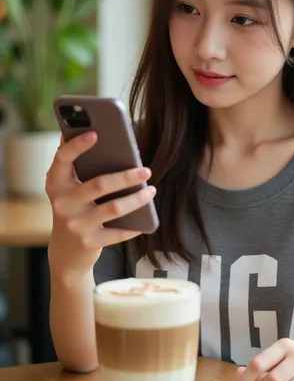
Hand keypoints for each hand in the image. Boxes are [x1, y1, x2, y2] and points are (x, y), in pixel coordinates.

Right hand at [46, 132, 155, 277]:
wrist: (66, 251)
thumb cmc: (74, 208)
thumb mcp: (68, 186)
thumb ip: (77, 163)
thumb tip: (92, 129)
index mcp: (56, 183)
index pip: (63, 159)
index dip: (77, 146)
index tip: (95, 133)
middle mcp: (62, 203)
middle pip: (98, 185)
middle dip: (126, 177)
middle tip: (146, 170)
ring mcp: (75, 224)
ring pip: (113, 208)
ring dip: (136, 199)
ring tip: (151, 190)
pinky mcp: (89, 242)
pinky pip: (117, 233)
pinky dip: (134, 226)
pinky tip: (147, 219)